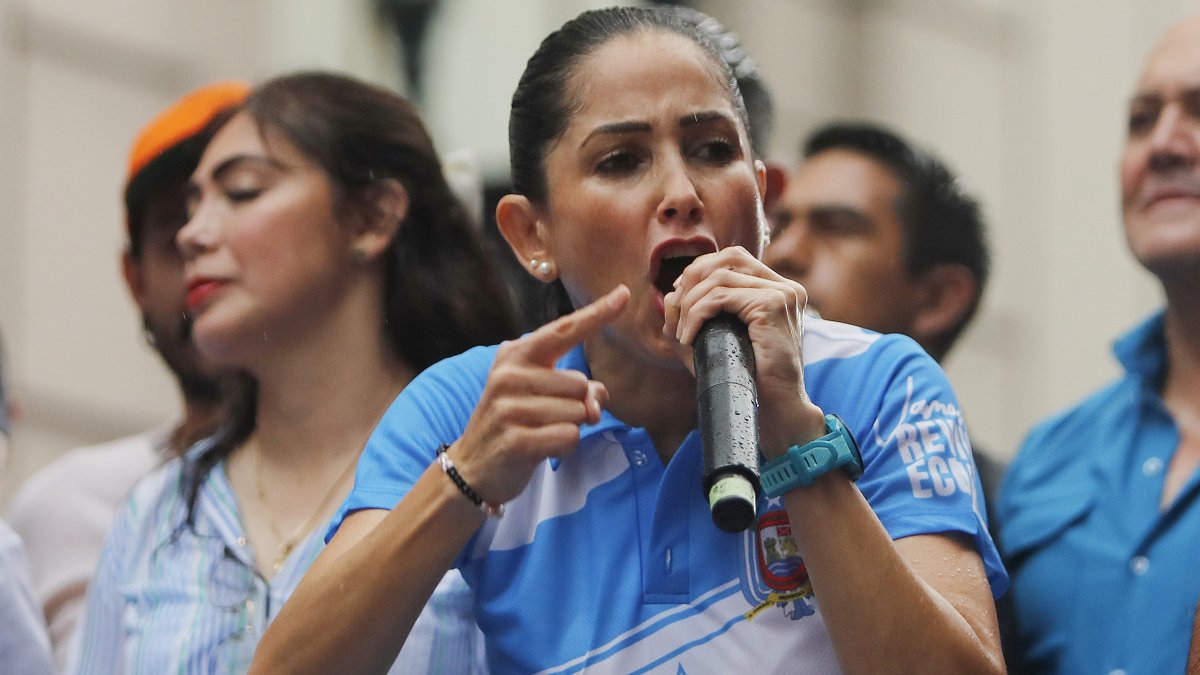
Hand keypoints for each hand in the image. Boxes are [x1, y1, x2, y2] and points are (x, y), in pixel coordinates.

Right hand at [449, 285, 629, 503]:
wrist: (472, 466)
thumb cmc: (514, 422)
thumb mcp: (539, 395)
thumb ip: (575, 387)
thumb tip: (597, 401)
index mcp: (516, 355)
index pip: (564, 330)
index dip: (597, 314)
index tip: (624, 293)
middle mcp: (510, 375)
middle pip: (580, 384)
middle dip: (576, 406)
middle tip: (548, 418)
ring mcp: (510, 407)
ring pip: (577, 413)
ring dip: (569, 428)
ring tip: (539, 433)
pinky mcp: (516, 439)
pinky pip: (569, 437)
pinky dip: (564, 447)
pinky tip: (541, 449)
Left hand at [662, 247, 824, 456]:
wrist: (778, 411)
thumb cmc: (749, 381)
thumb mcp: (719, 342)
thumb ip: (697, 318)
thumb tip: (668, 298)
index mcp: (779, 291)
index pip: (735, 259)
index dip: (701, 271)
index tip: (680, 298)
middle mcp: (785, 287)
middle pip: (729, 257)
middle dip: (693, 278)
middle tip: (675, 310)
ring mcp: (782, 294)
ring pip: (719, 278)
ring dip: (690, 303)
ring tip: (681, 332)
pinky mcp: (773, 306)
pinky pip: (721, 298)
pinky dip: (696, 314)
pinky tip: (687, 338)